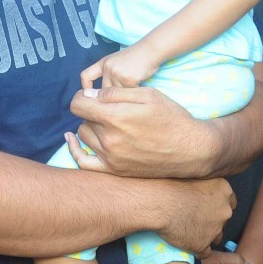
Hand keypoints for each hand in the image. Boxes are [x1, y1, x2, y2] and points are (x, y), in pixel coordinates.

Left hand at [69, 85, 211, 177]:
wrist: (190, 149)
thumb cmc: (171, 117)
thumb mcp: (147, 95)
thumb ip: (115, 93)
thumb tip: (88, 94)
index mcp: (115, 117)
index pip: (78, 104)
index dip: (82, 96)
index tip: (90, 95)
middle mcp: (109, 139)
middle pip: (83, 119)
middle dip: (92, 111)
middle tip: (110, 109)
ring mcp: (110, 157)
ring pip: (84, 136)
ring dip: (90, 127)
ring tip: (108, 123)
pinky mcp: (114, 170)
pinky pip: (83, 162)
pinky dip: (76, 150)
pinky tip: (73, 140)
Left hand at [79, 46, 158, 89]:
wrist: (151, 50)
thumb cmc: (135, 58)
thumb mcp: (117, 62)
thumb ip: (108, 74)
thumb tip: (99, 96)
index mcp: (103, 63)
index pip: (85, 76)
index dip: (86, 88)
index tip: (92, 96)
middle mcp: (107, 67)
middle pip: (103, 91)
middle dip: (112, 95)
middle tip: (120, 96)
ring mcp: (117, 73)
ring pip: (116, 95)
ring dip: (124, 96)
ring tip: (131, 90)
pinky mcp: (128, 79)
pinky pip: (127, 94)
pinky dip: (133, 94)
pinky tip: (138, 88)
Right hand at [153, 178, 236, 256]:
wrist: (160, 203)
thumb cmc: (171, 184)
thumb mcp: (196, 175)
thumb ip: (207, 184)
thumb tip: (205, 190)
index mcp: (224, 191)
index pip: (230, 202)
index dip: (218, 205)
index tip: (207, 207)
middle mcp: (224, 211)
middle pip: (224, 219)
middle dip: (213, 220)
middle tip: (196, 218)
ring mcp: (215, 229)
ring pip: (216, 237)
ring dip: (206, 235)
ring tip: (189, 231)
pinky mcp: (203, 245)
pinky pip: (204, 251)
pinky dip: (196, 248)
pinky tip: (186, 243)